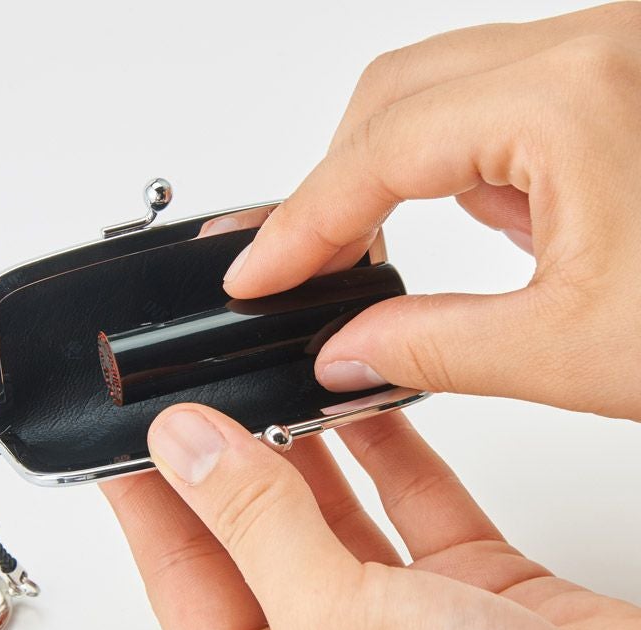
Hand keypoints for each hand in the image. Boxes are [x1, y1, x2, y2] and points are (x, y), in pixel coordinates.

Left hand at [101, 405, 640, 629]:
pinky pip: (415, 498)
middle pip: (253, 537)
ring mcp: (404, 621)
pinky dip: (389, 447)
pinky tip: (359, 403)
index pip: (179, 577)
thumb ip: (257, 527)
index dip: (149, 498)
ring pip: (335, 511)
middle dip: (227, 461)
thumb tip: (185, 448)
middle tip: (201, 391)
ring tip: (270, 380)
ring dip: (306, 446)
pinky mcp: (473, 585)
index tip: (131, 431)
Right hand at [221, 2, 640, 421]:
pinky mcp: (617, 85)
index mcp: (579, 97)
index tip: (256, 270)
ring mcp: (610, 57)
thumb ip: (432, 347)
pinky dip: (459, 166)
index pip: (381, 152)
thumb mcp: (575, 351)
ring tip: (379, 256)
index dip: (301, 222)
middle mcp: (596, 47)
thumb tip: (343, 348)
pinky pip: (500, 106)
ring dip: (394, 175)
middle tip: (299, 262)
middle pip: (396, 94)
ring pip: (442, 92)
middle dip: (335, 185)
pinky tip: (486, 227)